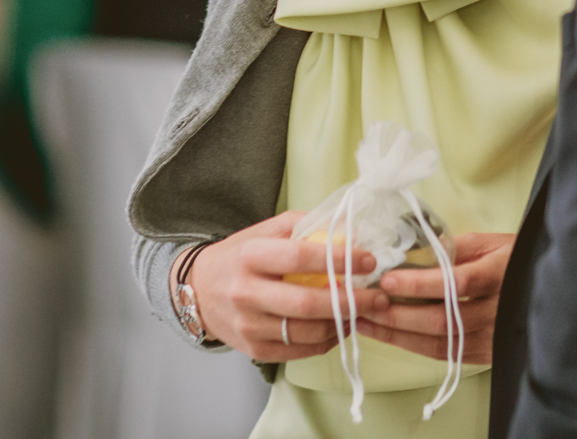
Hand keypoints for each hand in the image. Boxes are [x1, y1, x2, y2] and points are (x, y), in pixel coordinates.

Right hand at [183, 212, 389, 361]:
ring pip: (306, 331)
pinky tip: (340, 326)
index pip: (301, 257)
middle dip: (351, 300)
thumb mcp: (266, 231)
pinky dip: (326, 340)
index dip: (339, 260)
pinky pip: (299, 349)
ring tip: (364, 312)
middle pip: (307, 303)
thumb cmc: (239, 256)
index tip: (368, 261)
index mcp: (251, 256)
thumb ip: (307, 227)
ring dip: (343, 323)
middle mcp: (246, 292)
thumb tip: (352, 233)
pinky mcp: (253, 348)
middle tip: (378, 297)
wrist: (197, 290)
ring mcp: (248, 324)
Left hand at [355, 232, 514, 364]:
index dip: (420, 284)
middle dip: (398, 315)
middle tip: (366, 304)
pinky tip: (389, 334)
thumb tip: (414, 251)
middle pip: (443, 320)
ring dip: (397, 334)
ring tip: (365, 321)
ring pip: (439, 343)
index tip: (388, 280)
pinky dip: (412, 345)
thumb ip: (455, 247)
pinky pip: (444, 354)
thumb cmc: (515, 260)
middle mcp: (498, 311)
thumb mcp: (491, 243)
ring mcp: (493, 337)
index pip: (456, 283)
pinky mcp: (485, 355)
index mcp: (499, 275)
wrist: (547, 291)